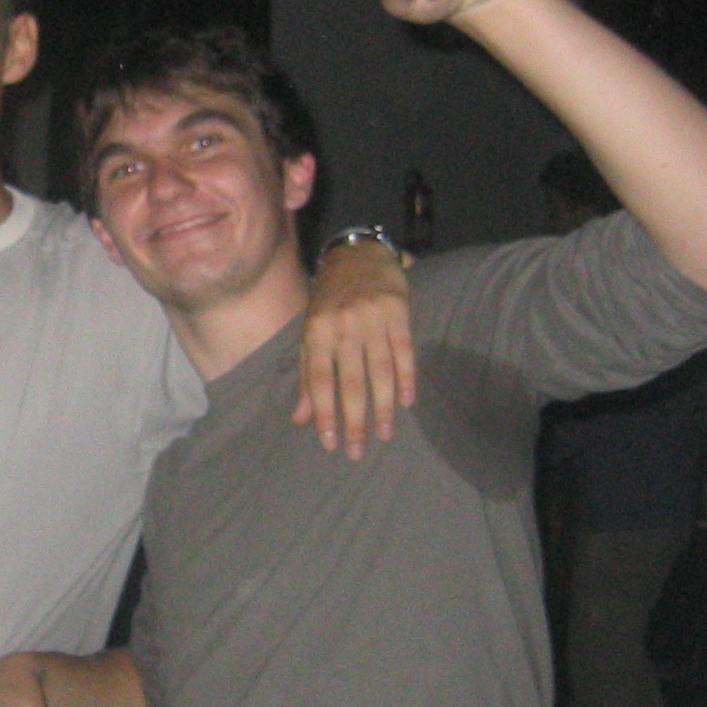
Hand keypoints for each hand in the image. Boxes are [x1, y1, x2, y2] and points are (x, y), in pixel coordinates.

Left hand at [294, 239, 415, 457]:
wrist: (357, 254)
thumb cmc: (329, 301)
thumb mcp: (311, 334)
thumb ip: (308, 377)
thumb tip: (300, 420)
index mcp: (316, 332)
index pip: (320, 382)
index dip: (324, 414)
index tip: (330, 444)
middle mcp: (342, 326)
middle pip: (350, 382)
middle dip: (354, 420)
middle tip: (358, 452)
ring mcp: (371, 318)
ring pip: (378, 371)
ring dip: (382, 407)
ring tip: (384, 435)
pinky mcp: (398, 310)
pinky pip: (404, 351)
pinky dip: (406, 378)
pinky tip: (407, 402)